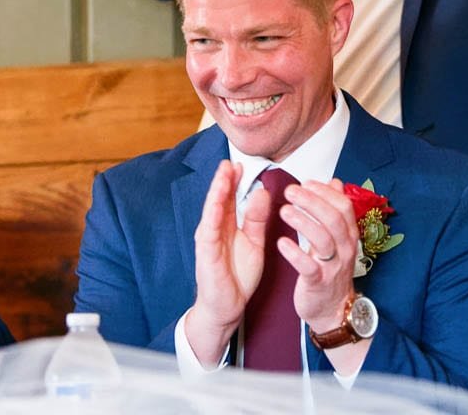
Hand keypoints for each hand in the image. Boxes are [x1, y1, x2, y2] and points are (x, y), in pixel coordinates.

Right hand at [186, 161, 269, 365]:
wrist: (227, 307)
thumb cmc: (237, 275)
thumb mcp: (253, 242)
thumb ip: (256, 218)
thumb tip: (262, 192)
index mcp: (226, 225)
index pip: (229, 198)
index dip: (235, 181)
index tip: (242, 164)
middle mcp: (215, 229)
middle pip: (219, 199)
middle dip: (224, 180)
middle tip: (231, 161)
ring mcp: (208, 240)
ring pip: (212, 210)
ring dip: (217, 191)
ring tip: (223, 173)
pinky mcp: (206, 253)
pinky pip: (209, 231)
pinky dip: (212, 215)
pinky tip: (217, 202)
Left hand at [275, 179, 358, 329]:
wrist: (332, 309)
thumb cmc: (331, 270)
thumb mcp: (337, 238)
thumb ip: (335, 209)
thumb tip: (335, 182)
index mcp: (348, 235)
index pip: (343, 206)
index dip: (324, 192)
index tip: (305, 182)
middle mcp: (344, 248)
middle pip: (333, 218)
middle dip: (311, 201)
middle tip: (290, 191)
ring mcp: (333, 266)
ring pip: (323, 239)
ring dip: (303, 221)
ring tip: (284, 211)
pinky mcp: (318, 282)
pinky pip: (308, 266)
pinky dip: (295, 253)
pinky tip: (281, 243)